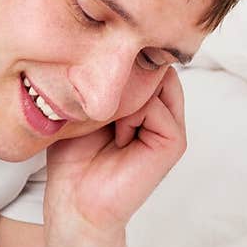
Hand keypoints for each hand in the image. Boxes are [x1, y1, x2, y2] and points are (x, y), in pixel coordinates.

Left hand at [44, 68, 186, 232]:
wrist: (75, 201)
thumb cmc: (72, 157)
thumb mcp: (83, 105)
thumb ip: (103, 78)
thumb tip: (112, 45)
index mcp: (143, 100)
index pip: (142, 58)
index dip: (119, 59)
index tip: (92, 76)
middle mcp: (162, 109)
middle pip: (152, 66)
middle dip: (122, 76)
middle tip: (97, 106)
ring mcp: (171, 125)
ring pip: (155, 82)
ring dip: (124, 98)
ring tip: (107, 126)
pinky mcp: (174, 142)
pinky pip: (156, 107)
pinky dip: (131, 118)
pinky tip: (118, 139)